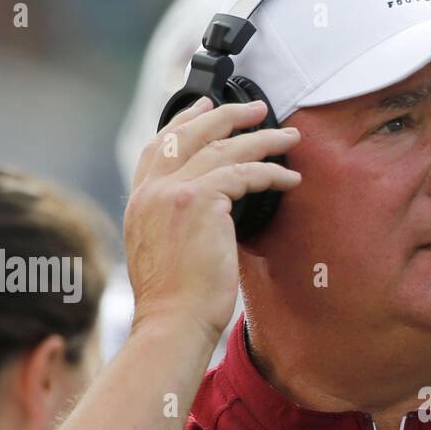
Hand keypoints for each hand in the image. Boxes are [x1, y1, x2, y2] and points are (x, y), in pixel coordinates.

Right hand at [123, 98, 301, 342]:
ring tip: (288, 136)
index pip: (157, 146)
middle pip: (189, 134)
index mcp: (140, 201)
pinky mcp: (200, 201)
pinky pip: (244, 173)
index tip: (204, 106)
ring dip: (262, 139)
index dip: (183, 121)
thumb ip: (172, 223)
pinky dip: (272, 172)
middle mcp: (152, 190)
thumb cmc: (175, 303)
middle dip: (225, 115)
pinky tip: (291, 177)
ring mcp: (173, 192)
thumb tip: (206, 212)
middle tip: (256, 107)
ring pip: (223, 148)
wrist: (172, 323)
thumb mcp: (160, 253)